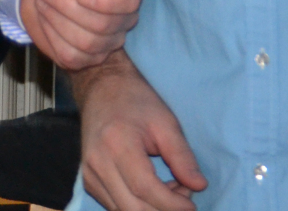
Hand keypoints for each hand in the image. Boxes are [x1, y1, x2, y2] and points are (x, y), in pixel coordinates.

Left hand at [18, 0, 140, 70]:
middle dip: (67, 6)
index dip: (106, 2)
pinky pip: (71, 55)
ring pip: (86, 43)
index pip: (128, 2)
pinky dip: (52, 36)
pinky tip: (44, 18)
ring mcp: (109, 42)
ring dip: (56, 20)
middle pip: (102, 25)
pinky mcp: (89, 58)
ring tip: (41, 1)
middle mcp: (124, 19)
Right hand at [72, 53, 206, 210]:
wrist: (101, 88)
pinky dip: (139, 206)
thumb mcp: (166, 122)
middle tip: (185, 195)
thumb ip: (182, 156)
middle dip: (164, 209)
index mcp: (117, 144)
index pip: (145, 188)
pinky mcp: (88, 182)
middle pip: (133, 208)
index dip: (172, 204)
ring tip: (172, 189)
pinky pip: (116, 206)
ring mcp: (89, 175)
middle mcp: (97, 163)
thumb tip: (199, 186)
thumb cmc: (136, 101)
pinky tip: (155, 190)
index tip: (192, 205)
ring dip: (153, 209)